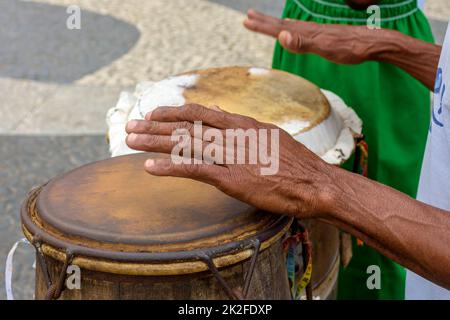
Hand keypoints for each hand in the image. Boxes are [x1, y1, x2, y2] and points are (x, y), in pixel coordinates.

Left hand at [125, 104, 336, 217]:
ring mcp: (232, 156)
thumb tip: (217, 109)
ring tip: (129, 140)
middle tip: (130, 125)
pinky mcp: (233, 179)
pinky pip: (196, 170)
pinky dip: (170, 168)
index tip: (153, 113)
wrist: (315, 183)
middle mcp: (234, 135)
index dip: (174, 112)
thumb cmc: (295, 162)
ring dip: (155, 142)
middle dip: (155, 125)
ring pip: (186, 144)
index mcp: (243, 124)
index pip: (201, 112)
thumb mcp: (268, 134)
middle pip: (187, 127)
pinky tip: (150, 167)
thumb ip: (240, 122)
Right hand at [244, 9, 391, 63]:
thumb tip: (281, 36)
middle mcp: (309, 30)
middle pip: (281, 25)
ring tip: (263, 20)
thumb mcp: (326, 49)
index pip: (279, 29)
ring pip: (290, 26)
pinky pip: (300, 30)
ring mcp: (316, 32)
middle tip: (248, 16)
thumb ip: (303, 44)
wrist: (374, 43)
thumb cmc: (351, 49)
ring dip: (275, 24)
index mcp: (306, 33)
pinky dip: (290, 28)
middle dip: (264, 21)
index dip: (262, 26)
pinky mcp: (323, 35)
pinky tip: (291, 29)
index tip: (247, 21)